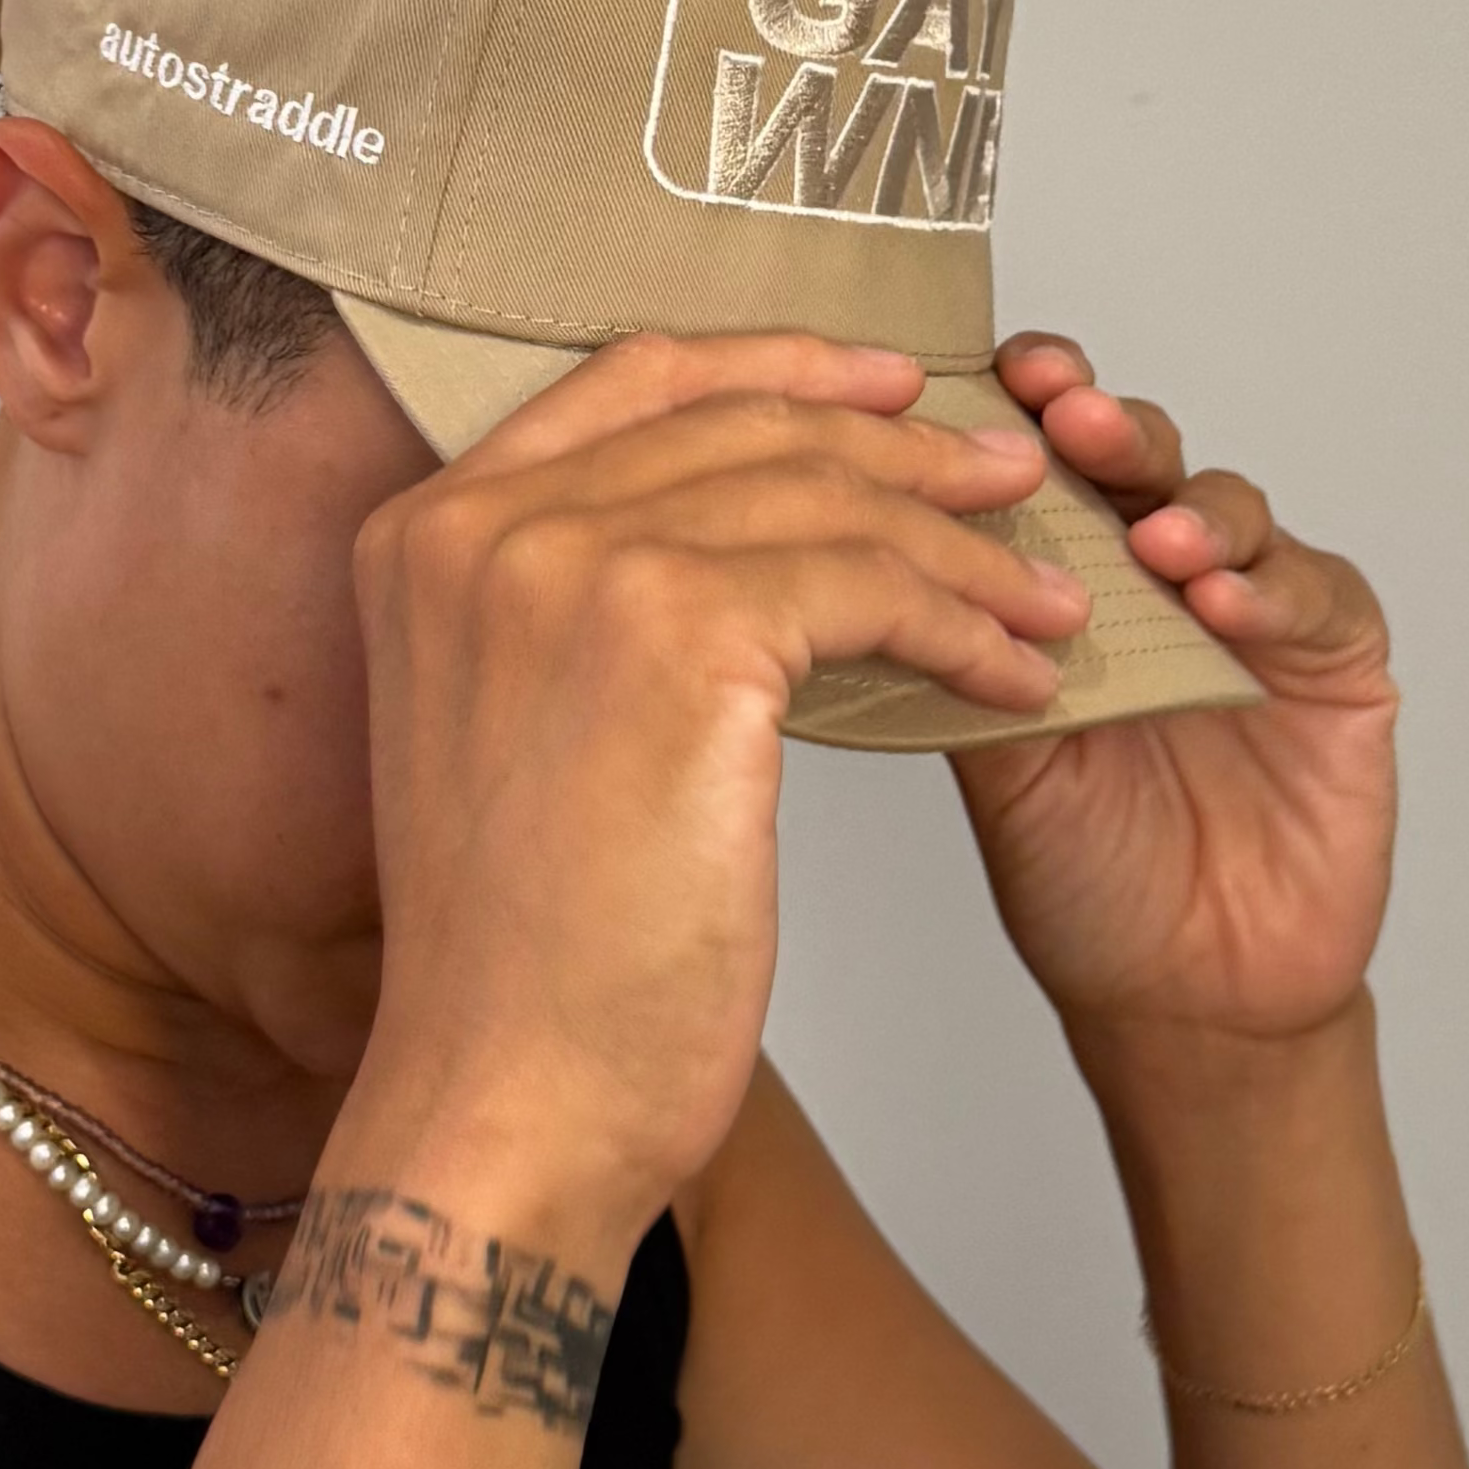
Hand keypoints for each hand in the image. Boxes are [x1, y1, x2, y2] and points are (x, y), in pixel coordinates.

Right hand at [347, 334, 1088, 1224]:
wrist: (505, 1101)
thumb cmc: (526, 957)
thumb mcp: (509, 727)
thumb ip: (570, 604)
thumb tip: (732, 540)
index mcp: (426, 531)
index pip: (632, 380)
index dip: (776, 367)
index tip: (886, 386)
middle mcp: (486, 524)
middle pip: (739, 425)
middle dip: (895, 445)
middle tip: (1001, 479)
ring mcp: (577, 569)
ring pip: (823, 502)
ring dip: (958, 547)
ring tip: (1041, 594)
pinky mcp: (683, 639)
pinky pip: (872, 590)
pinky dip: (963, 625)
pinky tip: (1013, 675)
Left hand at [949, 335, 1400, 1049]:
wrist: (1182, 995)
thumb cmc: (1082, 871)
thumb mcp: (994, 755)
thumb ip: (958, 647)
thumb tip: (868, 549)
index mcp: (1063, 575)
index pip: (1039, 460)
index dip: (1011, 411)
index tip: (971, 380)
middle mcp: (1155, 571)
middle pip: (1132, 455)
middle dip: (1098, 422)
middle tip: (1063, 411)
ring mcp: (1251, 605)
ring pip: (1224, 506)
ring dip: (1184, 507)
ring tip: (1151, 535)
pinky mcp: (1338, 657)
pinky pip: (1311, 596)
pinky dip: (1268, 589)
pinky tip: (1224, 604)